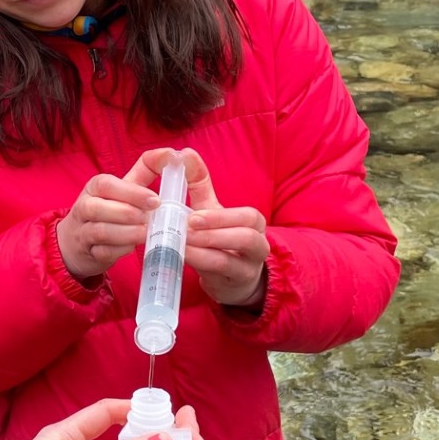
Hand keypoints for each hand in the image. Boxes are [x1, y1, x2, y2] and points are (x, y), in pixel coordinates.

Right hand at [55, 148, 183, 282]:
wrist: (77, 242)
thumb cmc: (108, 210)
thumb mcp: (123, 189)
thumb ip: (146, 170)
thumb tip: (170, 153)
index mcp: (94, 187)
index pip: (106, 185)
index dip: (131, 192)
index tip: (155, 199)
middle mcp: (84, 207)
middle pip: (97, 208)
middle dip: (126, 212)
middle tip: (150, 218)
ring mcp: (83, 232)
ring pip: (99, 231)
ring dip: (126, 233)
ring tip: (146, 233)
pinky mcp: (89, 253)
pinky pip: (102, 253)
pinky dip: (119, 251)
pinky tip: (134, 247)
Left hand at [176, 148, 271, 308]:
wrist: (233, 278)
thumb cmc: (221, 239)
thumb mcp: (212, 211)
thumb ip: (199, 184)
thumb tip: (185, 153)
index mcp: (254, 224)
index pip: (248, 217)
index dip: (221, 217)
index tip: (193, 216)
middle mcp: (258, 246)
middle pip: (247, 237)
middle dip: (215, 232)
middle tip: (186, 229)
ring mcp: (247, 268)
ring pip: (231, 260)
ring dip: (203, 252)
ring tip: (180, 244)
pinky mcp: (233, 286)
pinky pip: (219, 277)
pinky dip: (199, 267)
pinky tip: (182, 259)